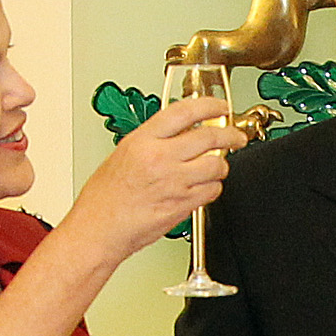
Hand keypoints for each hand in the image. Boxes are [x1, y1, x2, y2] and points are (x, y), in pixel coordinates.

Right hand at [67, 96, 233, 260]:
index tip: (220, 107)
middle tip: (237, 136)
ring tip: (215, 167)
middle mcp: (160, 159)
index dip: (209, 105)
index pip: (184, 112)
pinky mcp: (182, 205)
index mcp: (142, 141)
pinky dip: (213, 188)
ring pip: (217, 165)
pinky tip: (204, 187)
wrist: (98, 230)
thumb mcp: (123, 154)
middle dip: (231, 135)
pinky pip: (212, 191)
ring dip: (221, 165)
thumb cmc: (104, 198)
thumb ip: (153, 140)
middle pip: (210, 137)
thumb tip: (180, 132)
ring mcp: (174, 183)